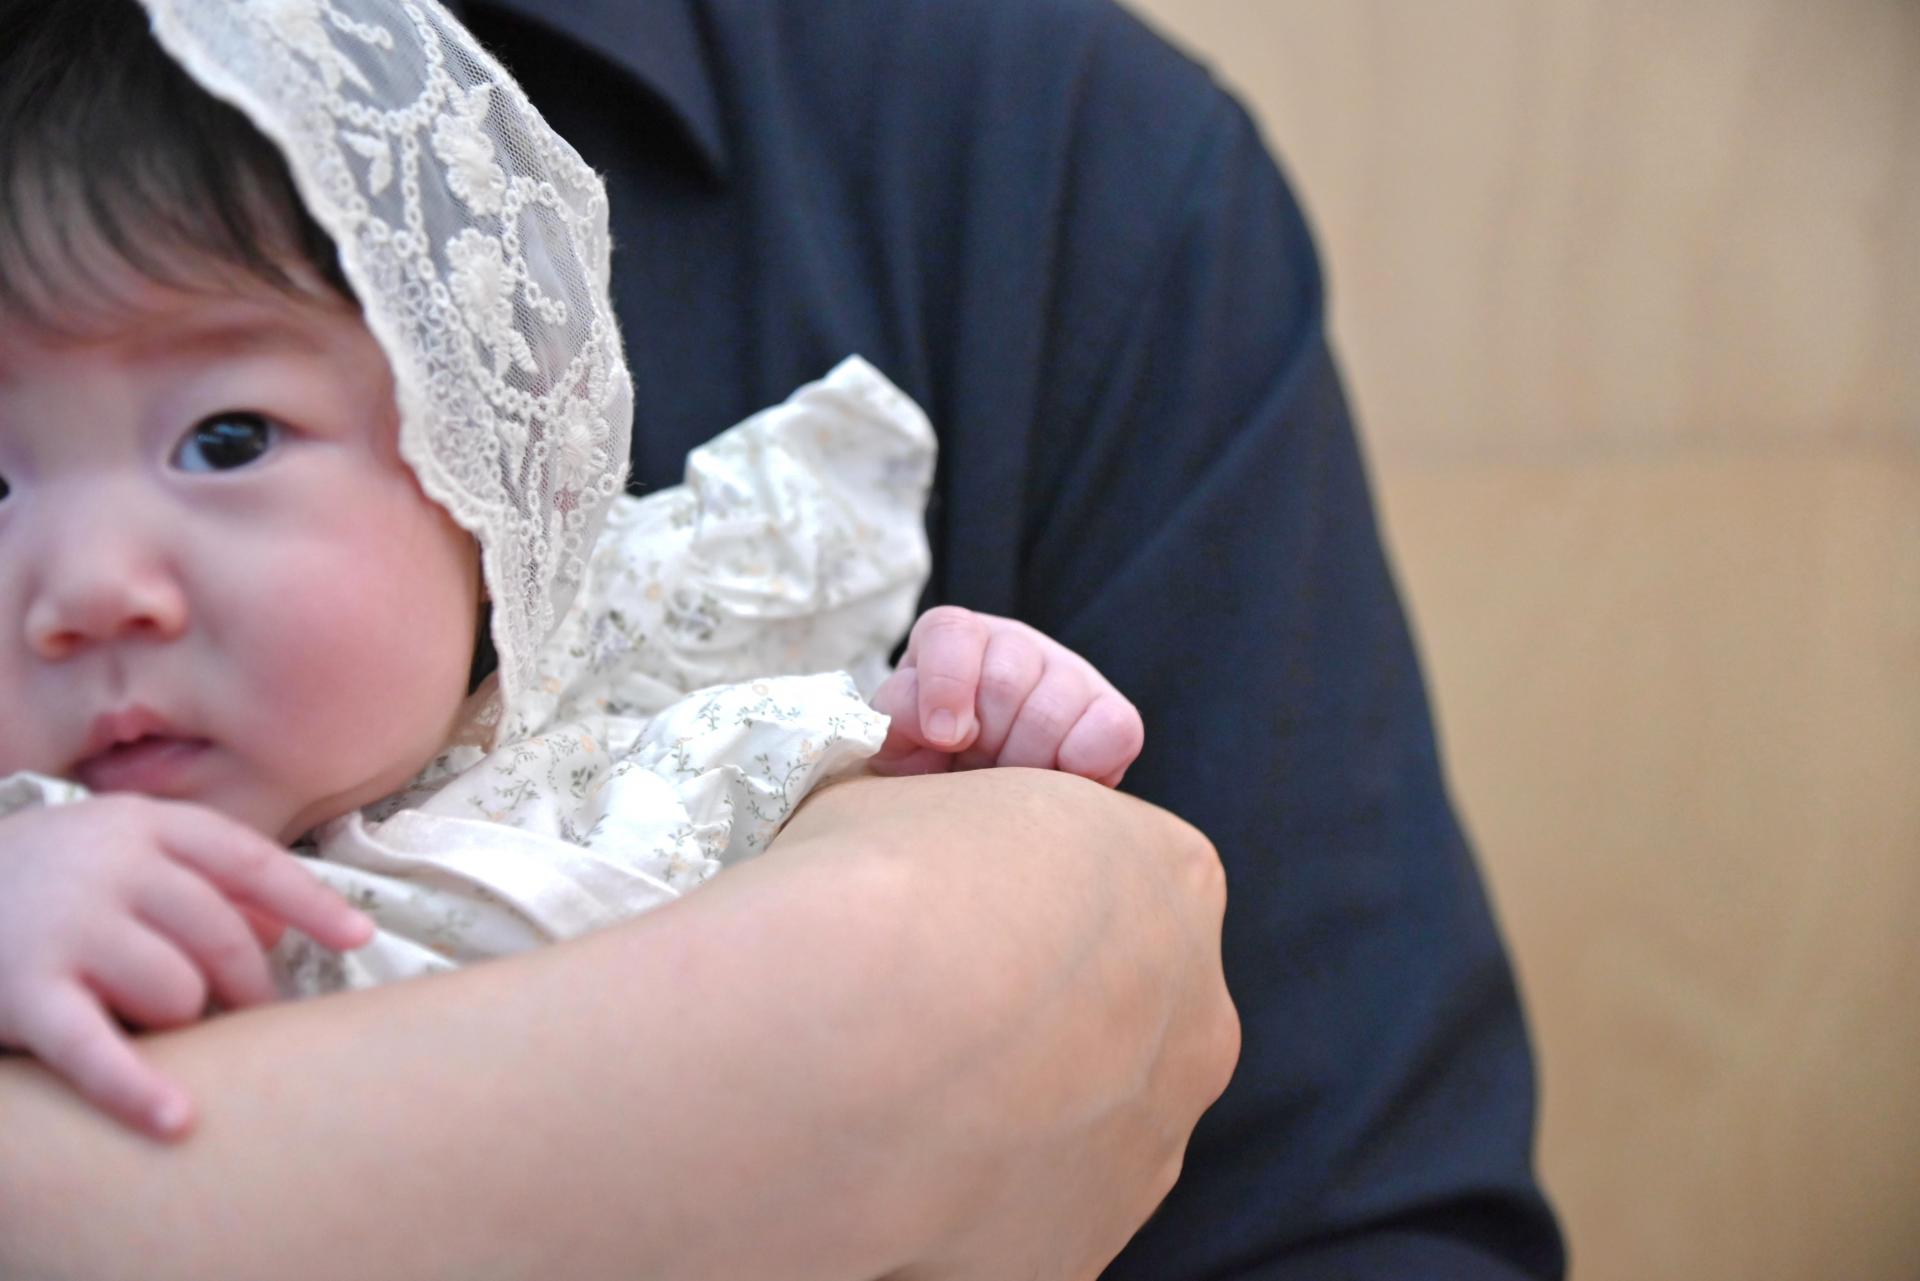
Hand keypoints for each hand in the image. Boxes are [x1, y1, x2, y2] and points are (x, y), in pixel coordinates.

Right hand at [0, 797, 373, 1139]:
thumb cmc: (45, 883)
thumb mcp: (119, 852)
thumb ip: (201, 876)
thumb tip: (285, 921)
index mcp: (144, 825)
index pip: (250, 862)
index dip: (310, 904)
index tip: (358, 939)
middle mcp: (109, 865)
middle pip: (222, 936)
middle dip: (245, 985)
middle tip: (245, 1012)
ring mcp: (67, 925)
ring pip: (177, 991)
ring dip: (178, 1019)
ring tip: (150, 1018)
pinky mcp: (25, 993)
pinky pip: (97, 1049)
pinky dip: (139, 1088)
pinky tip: (178, 1121)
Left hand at [869, 605, 1144, 786]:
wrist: (974, 804)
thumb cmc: (928, 768)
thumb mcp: (895, 745)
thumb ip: (898, 720)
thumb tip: (940, 726)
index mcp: (951, 640)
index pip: (953, 634)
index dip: (947, 686)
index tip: (946, 738)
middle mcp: (1013, 644)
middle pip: (1005, 680)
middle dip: (986, 743)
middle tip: (976, 769)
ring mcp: (1068, 674)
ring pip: (1053, 709)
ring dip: (1026, 763)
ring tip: (1011, 780)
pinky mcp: (1112, 714)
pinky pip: (1113, 730)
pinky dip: (1083, 765)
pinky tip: (1057, 779)